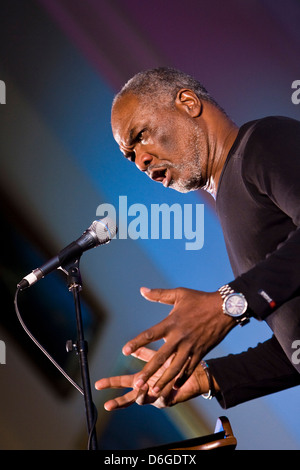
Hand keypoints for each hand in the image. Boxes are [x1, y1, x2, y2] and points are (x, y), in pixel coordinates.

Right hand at [95, 347, 214, 409]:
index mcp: (142, 380)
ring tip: (141, 386)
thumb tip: (129, 348)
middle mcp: (147, 390)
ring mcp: (156, 397)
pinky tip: (163, 386)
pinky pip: (162, 398)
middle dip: (117, 402)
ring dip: (140, 395)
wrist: (194, 372)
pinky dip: (161, 392)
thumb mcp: (157, 356)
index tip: (97, 385)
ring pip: (144, 400)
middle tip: (106, 405)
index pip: (123, 382)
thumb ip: (144, 353)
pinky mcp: (169, 399)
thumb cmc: (175, 363)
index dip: (111, 384)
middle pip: (129, 397)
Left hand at [122, 287, 234, 392]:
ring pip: (175, 368)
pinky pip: (190, 368)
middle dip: (148, 372)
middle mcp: (180, 337)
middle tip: (137, 384)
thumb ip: (159, 294)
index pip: (150, 334)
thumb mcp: (179, 294)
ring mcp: (191, 346)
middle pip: (161, 357)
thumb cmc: (200, 299)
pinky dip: (182, 378)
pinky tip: (174, 387)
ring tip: (154, 391)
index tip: (124, 351)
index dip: (137, 343)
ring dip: (164, 380)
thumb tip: (141, 290)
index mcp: (172, 323)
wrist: (225, 308)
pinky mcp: (201, 352)